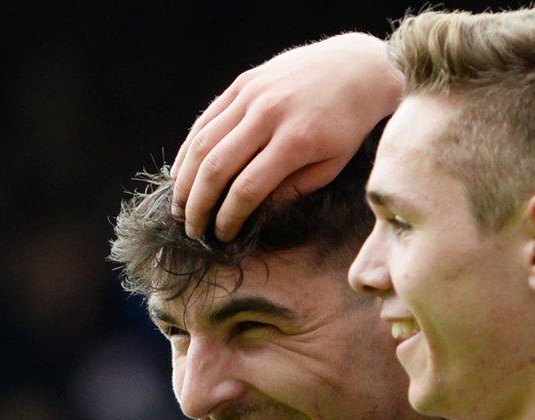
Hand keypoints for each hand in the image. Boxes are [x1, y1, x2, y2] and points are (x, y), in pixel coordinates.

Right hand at [172, 33, 401, 240]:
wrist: (355, 67)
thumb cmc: (347, 126)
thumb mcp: (330, 166)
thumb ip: (290, 192)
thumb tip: (252, 216)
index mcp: (295, 141)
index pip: (246, 189)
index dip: (228, 218)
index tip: (222, 236)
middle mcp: (268, 115)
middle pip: (216, 167)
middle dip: (198, 206)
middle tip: (192, 230)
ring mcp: (251, 95)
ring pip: (202, 143)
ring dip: (184, 181)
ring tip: (180, 208)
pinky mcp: (242, 83)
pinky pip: (205, 120)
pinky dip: (188, 150)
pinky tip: (181, 174)